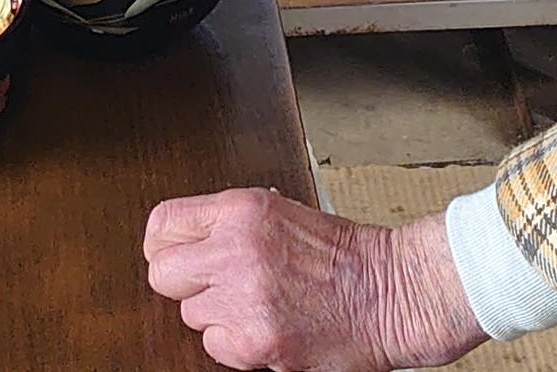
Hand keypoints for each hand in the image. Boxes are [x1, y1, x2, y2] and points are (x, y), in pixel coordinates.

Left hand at [145, 190, 484, 370]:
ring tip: (255, 304)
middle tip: (211, 286)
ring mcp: (244, 298)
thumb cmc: (346, 254)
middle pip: (163, 273)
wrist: (393, 291)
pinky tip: (266, 326)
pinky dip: (236, 344)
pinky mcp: (255, 340)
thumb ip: (233, 224)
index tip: (173, 254)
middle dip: (183, 283)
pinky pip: (215, 346)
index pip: (163, 224)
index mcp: (243, 210)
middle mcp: (236, 249)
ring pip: (191, 315)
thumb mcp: (283, 214)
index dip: (163, 244)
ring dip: (216, 315)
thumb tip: (190, 241)